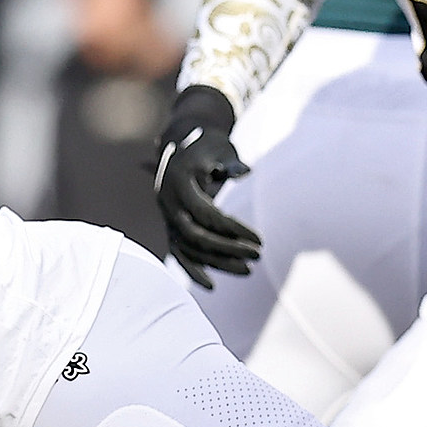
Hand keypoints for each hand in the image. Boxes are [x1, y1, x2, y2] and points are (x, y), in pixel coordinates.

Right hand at [154, 83, 261, 287]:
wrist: (183, 141)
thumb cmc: (208, 144)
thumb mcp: (221, 148)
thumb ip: (230, 163)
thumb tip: (243, 172)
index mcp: (179, 181)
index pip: (206, 213)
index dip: (233, 228)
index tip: (260, 239)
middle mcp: (168, 201)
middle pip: (195, 235)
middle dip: (228, 249)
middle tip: (257, 255)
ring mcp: (166, 214)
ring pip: (188, 247)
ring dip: (216, 262)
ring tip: (248, 271)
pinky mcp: (170, 224)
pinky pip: (179, 251)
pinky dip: (193, 269)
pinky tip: (211, 286)